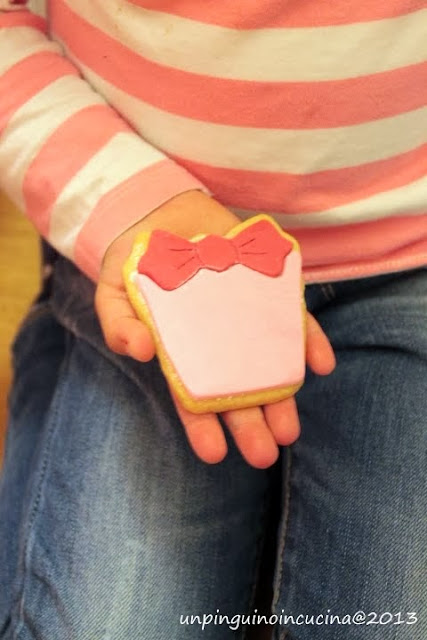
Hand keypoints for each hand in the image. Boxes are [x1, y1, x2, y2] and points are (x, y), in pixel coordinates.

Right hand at [95, 191, 334, 467]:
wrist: (164, 215)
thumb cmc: (137, 263)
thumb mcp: (115, 293)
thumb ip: (120, 325)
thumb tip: (140, 351)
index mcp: (183, 354)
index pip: (194, 397)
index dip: (202, 427)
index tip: (213, 455)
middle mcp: (220, 345)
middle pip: (238, 391)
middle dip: (251, 424)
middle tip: (264, 454)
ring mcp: (248, 319)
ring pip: (269, 365)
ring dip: (282, 396)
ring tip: (289, 430)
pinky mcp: (269, 291)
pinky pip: (294, 320)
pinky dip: (308, 341)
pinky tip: (319, 365)